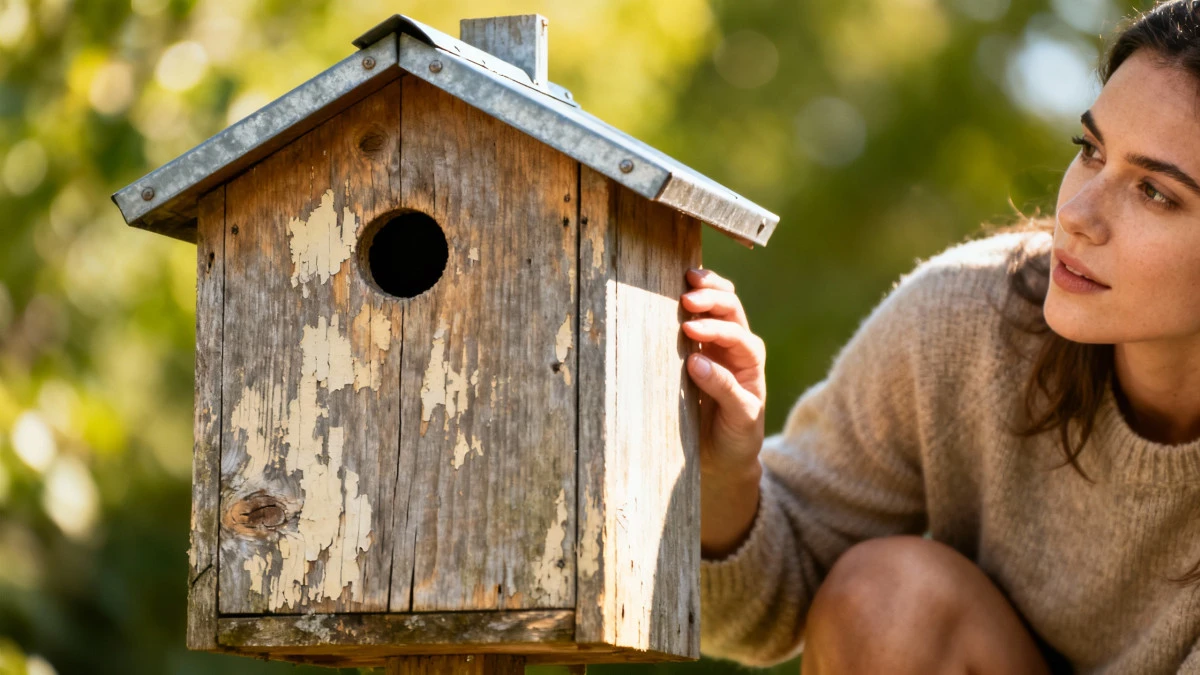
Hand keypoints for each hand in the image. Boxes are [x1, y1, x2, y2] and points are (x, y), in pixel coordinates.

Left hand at [681, 268, 765, 488]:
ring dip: (718, 331)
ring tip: (690, 327)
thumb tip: (648, 314)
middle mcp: (741, 355)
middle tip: (686, 299)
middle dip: (713, 300)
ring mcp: (749, 382)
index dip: (711, 285)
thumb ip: (678, 347)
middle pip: (736, 314)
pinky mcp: (749, 411)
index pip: (724, 301)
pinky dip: (717, 376)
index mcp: (724, 341)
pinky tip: (697, 365)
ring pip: (744, 343)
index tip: (687, 275)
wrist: (718, 461)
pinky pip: (736, 389)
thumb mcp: (682, 374)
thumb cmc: (695, 412)